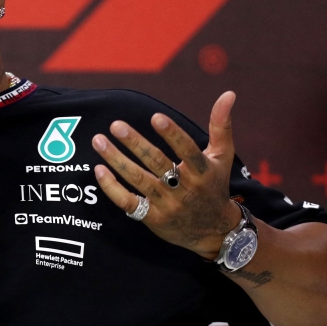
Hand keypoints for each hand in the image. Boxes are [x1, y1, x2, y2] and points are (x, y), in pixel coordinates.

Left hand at [92, 91, 241, 259]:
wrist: (214, 231)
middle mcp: (185, 188)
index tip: (155, 117)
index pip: (187, 150)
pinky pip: (128, 203)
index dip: (172, 134)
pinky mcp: (152, 218)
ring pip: (138, 180)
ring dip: (116, 160)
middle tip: (116, 125)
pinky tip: (99, 170)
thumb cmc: (214, 186)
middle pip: (157, 163)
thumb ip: (221, 126)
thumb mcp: (222, 157)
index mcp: (203, 171)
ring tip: (98, 140)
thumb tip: (228, 93)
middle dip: (135, 143)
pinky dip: (112, 188)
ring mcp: (167, 205)